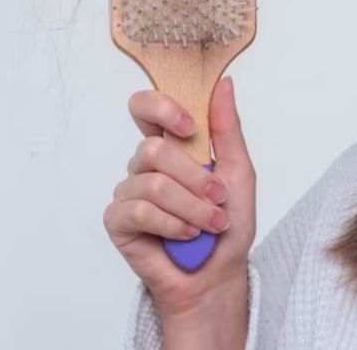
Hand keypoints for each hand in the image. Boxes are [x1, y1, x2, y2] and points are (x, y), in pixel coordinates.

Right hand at [103, 76, 257, 316]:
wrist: (219, 273)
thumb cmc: (228, 222)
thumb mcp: (239, 171)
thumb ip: (227, 128)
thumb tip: (224, 84)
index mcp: (171, 146)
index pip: (146, 107)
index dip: (161, 107)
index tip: (190, 127)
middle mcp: (145, 165)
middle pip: (152, 148)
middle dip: (195, 178)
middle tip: (218, 197)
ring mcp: (129, 191)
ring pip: (153, 184)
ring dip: (192, 207)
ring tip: (209, 224)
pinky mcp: (118, 221)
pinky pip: (139, 211)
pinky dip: (173, 224)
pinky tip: (187, 235)